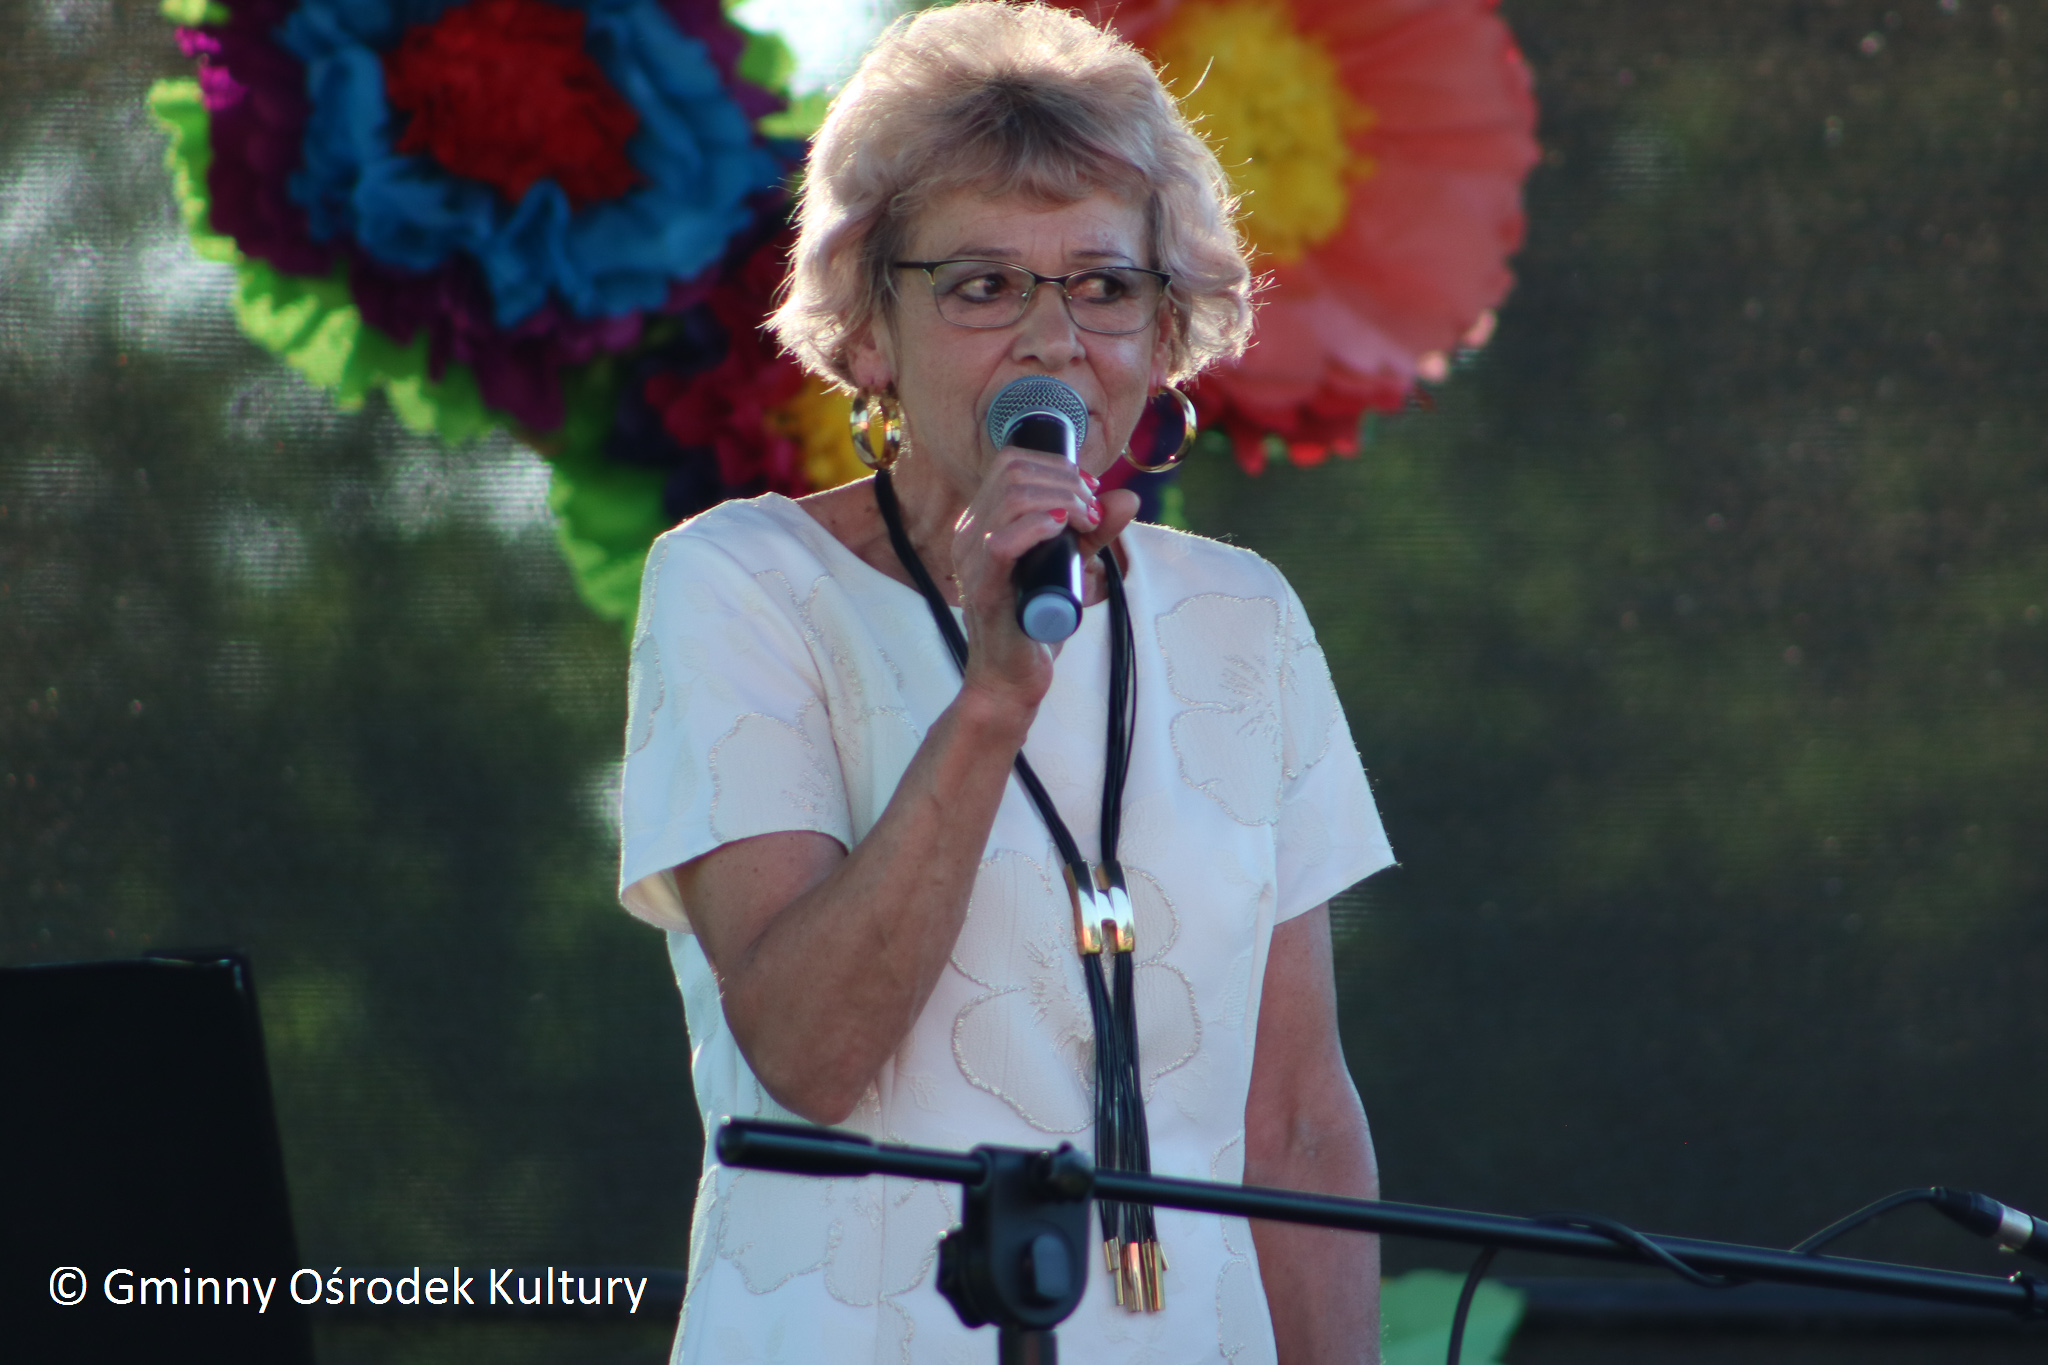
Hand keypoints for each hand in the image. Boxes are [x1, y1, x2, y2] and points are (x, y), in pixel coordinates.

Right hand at [949, 448, 1139, 707]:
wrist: (1012, 680)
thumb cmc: (1034, 625)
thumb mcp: (1070, 568)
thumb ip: (1094, 532)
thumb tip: (1128, 497)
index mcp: (982, 522)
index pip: (1011, 463)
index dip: (1056, 465)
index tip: (1090, 490)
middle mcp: (969, 533)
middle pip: (1013, 471)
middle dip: (1066, 481)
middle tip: (1094, 512)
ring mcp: (971, 559)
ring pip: (1012, 498)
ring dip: (1062, 501)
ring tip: (1088, 524)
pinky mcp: (982, 588)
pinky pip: (1002, 542)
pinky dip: (1038, 527)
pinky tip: (1063, 530)